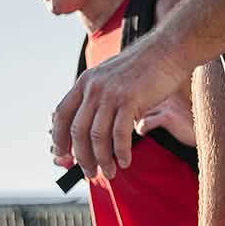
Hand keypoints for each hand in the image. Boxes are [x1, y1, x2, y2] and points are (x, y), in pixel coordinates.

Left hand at [51, 37, 187, 179]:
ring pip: (97, 136)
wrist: (165, 52)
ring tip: (109, 172)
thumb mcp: (110, 78)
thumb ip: (97, 97)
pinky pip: (120, 134)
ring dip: (102, 159)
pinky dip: (121, 152)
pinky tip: (125, 162)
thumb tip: (88, 122)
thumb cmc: (142, 69)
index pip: (61, 115)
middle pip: (78, 130)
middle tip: (89, 173)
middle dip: (81, 157)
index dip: (59, 139)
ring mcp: (111, 94)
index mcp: (85, 82)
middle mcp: (94, 88)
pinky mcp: (130, 100)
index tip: (62, 156)